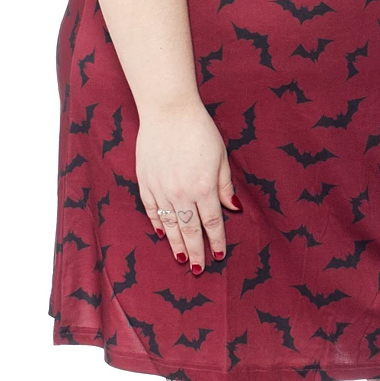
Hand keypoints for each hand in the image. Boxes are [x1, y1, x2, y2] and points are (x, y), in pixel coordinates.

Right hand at [136, 99, 242, 273]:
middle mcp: (181, 193)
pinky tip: (161, 234)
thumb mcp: (220, 155)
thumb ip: (225, 184)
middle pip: (190, 230)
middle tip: (199, 270)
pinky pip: (152, 210)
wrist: (168, 110)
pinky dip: (157, 223)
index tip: (218, 255)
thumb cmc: (199, 129)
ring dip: (176, 244)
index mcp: (203, 187)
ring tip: (181, 259)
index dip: (215, 241)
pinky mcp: (146, 181)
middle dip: (196, 251)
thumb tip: (233, 208)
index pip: (212, 222)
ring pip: (169, 225)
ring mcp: (161, 189)